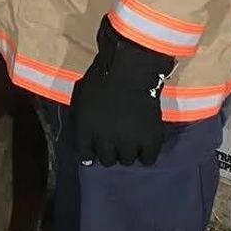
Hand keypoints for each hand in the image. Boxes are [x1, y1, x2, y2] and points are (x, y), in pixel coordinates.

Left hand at [70, 18, 173, 166]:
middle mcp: (105, 141)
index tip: (96, 153)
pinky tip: (146, 144)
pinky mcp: (149, 140)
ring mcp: (128, 142)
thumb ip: (82, 116)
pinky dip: (147, 153)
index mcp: (86, 130)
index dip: (90, 154)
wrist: (130, 70)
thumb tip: (85, 130)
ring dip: (129, 152)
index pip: (85, 155)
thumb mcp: (82, 97)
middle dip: (111, 152)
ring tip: (133, 141)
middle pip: (107, 160)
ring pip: (127, 160)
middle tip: (117, 142)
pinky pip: (148, 158)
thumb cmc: (102, 76)